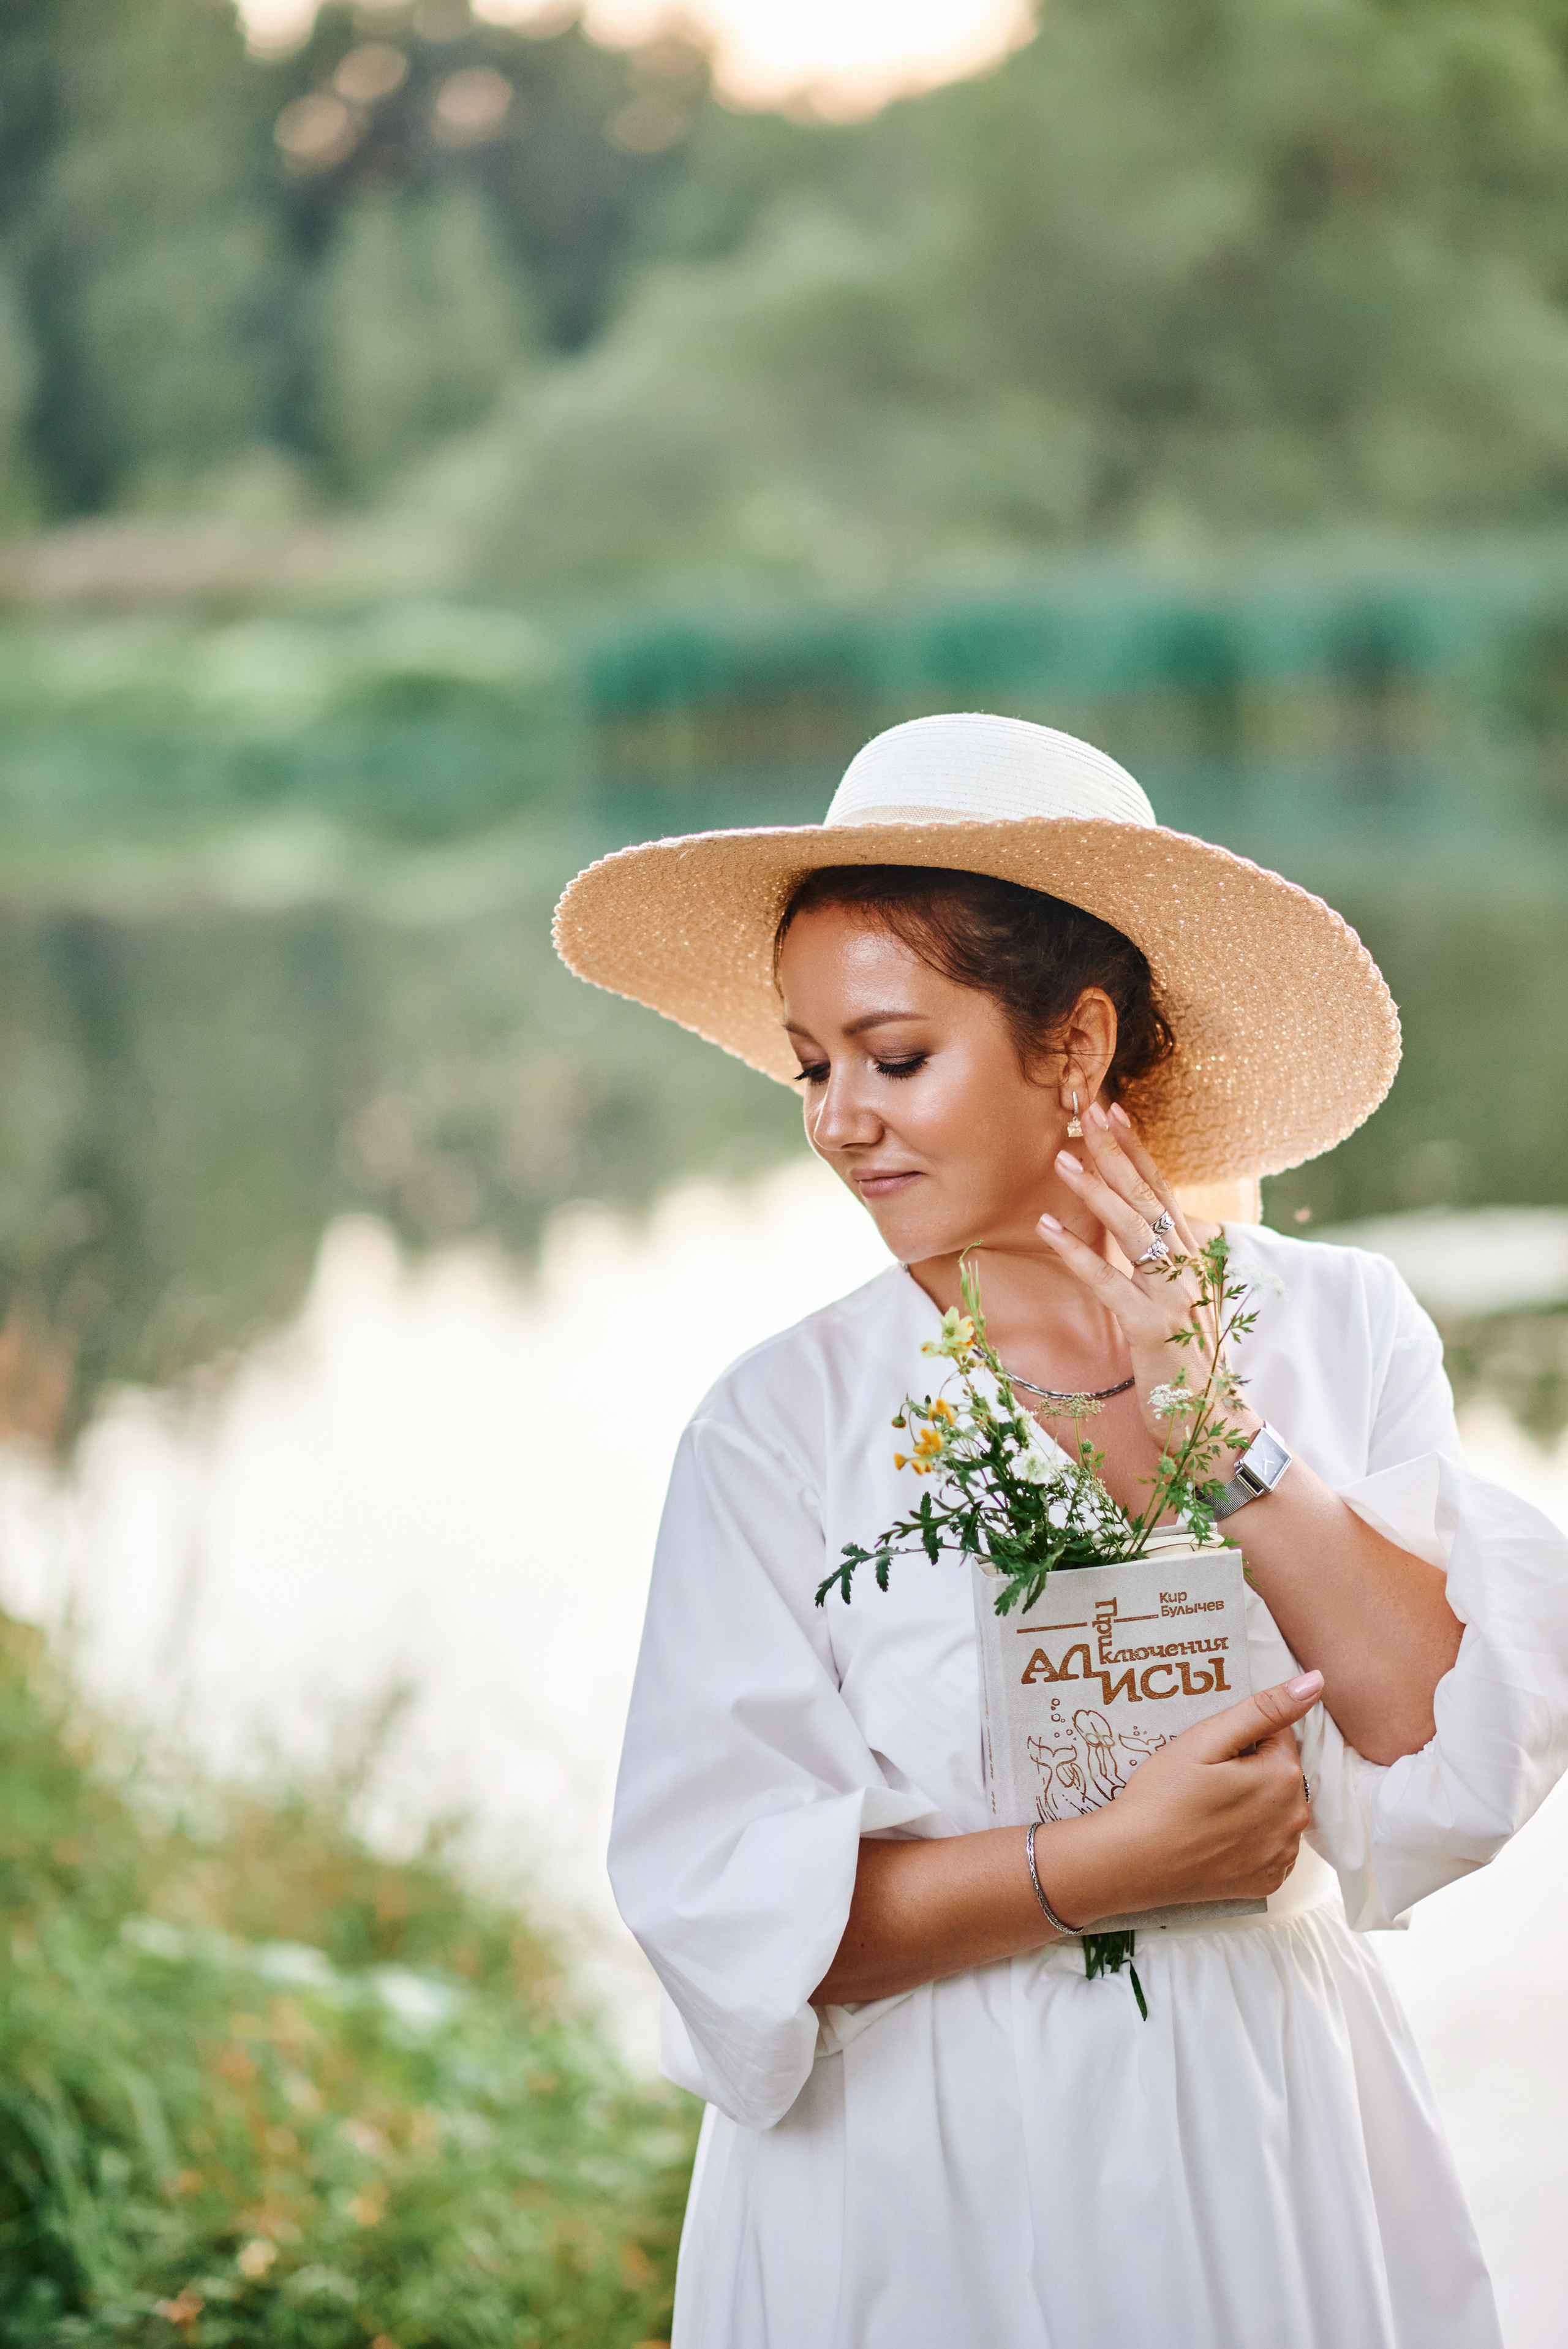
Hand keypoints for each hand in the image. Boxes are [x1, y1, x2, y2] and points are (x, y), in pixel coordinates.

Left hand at [1036, 1100, 1262, 1450]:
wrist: (1217, 1424)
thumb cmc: (1189, 1366)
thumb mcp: (1177, 1306)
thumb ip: (1161, 1269)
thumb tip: (1139, 1237)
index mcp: (1191, 1258)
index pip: (1162, 1191)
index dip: (1137, 1149)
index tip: (1115, 1111)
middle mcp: (1188, 1267)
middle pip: (1148, 1196)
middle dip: (1116, 1150)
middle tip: (1088, 1108)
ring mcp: (1174, 1295)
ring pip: (1131, 1229)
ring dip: (1094, 1188)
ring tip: (1061, 1155)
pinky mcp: (1153, 1327)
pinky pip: (1108, 1281)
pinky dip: (1077, 1251)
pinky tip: (1048, 1225)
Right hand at [1078, 1671, 1319, 1916]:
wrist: (1131, 1862)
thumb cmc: (1162, 1795)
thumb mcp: (1205, 1740)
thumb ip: (1263, 1710)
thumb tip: (1315, 1683)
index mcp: (1283, 1777)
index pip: (1278, 1736)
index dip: (1242, 1738)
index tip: (1211, 1754)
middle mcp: (1295, 1818)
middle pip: (1281, 1774)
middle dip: (1253, 1770)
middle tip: (1205, 1780)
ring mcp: (1283, 1855)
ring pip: (1278, 1809)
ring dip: (1256, 1803)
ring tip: (1208, 1809)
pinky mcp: (1269, 1881)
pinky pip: (1272, 1846)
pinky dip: (1254, 1838)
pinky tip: (1219, 1836)